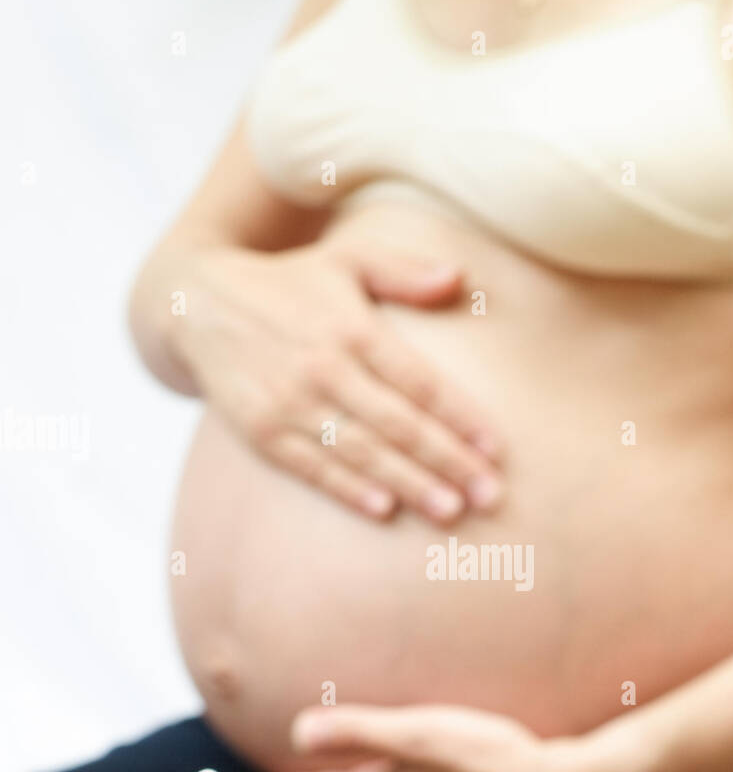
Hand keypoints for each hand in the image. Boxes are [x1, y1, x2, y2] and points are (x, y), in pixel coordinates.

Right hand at [170, 240, 502, 523]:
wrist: (196, 304)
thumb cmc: (290, 285)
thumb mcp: (345, 261)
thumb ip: (403, 270)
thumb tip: (458, 276)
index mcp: (352, 327)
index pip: (419, 380)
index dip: (461, 416)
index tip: (497, 448)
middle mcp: (323, 367)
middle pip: (399, 424)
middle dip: (449, 462)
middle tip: (490, 495)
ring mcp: (289, 403)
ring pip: (362, 452)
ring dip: (409, 484)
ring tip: (451, 510)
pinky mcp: (261, 431)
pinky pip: (312, 467)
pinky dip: (347, 489)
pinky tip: (383, 509)